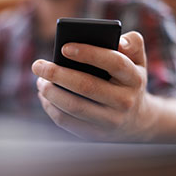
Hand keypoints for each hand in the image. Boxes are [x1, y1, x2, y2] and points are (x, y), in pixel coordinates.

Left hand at [32, 32, 156, 141]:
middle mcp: (125, 101)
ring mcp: (110, 121)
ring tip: (40, 81)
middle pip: (87, 86)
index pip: (114, 62)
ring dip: (51, 92)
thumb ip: (132, 42)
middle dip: (57, 74)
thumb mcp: (137, 60)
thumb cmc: (128, 81)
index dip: (88, 53)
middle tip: (38, 65)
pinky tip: (44, 97)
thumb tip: (119, 41)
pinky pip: (67, 122)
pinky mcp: (95, 134)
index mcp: (134, 78)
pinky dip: (51, 108)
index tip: (64, 48)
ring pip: (74, 106)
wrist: (137, 120)